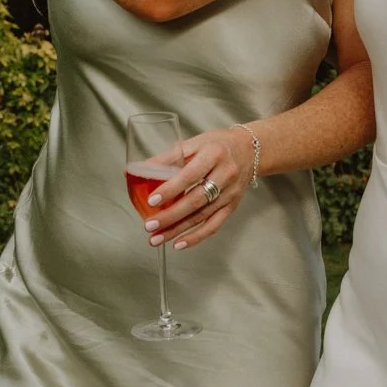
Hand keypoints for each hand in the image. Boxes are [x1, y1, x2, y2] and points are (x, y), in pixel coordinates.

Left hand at [143, 127, 257, 248]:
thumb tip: (135, 170)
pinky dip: (196, 237)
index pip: (190, 175)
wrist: (251, 150)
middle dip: (171, 216)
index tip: (152, 201)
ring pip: (202, 216)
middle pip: (196, 200)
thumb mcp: (193, 143)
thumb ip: (167, 158)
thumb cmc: (217, 144)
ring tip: (156, 238)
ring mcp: (230, 193)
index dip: (171, 189)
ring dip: (178, 230)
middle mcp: (225, 174)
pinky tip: (179, 243)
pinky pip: (214, 225)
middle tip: (150, 225)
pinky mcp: (232, 206)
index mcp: (213, 154)